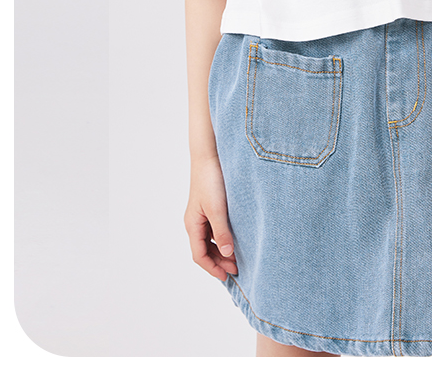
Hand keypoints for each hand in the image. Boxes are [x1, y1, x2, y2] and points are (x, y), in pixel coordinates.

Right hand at [184, 154, 237, 280]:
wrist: (210, 155)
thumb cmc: (211, 180)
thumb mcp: (218, 208)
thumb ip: (221, 231)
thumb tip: (227, 253)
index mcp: (193, 224)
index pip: (199, 255)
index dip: (213, 268)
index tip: (228, 276)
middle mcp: (195, 222)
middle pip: (204, 250)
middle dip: (219, 262)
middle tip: (238, 269)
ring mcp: (202, 214)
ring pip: (210, 241)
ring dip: (222, 251)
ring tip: (239, 257)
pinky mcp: (211, 206)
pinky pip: (215, 229)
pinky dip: (224, 238)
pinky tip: (237, 239)